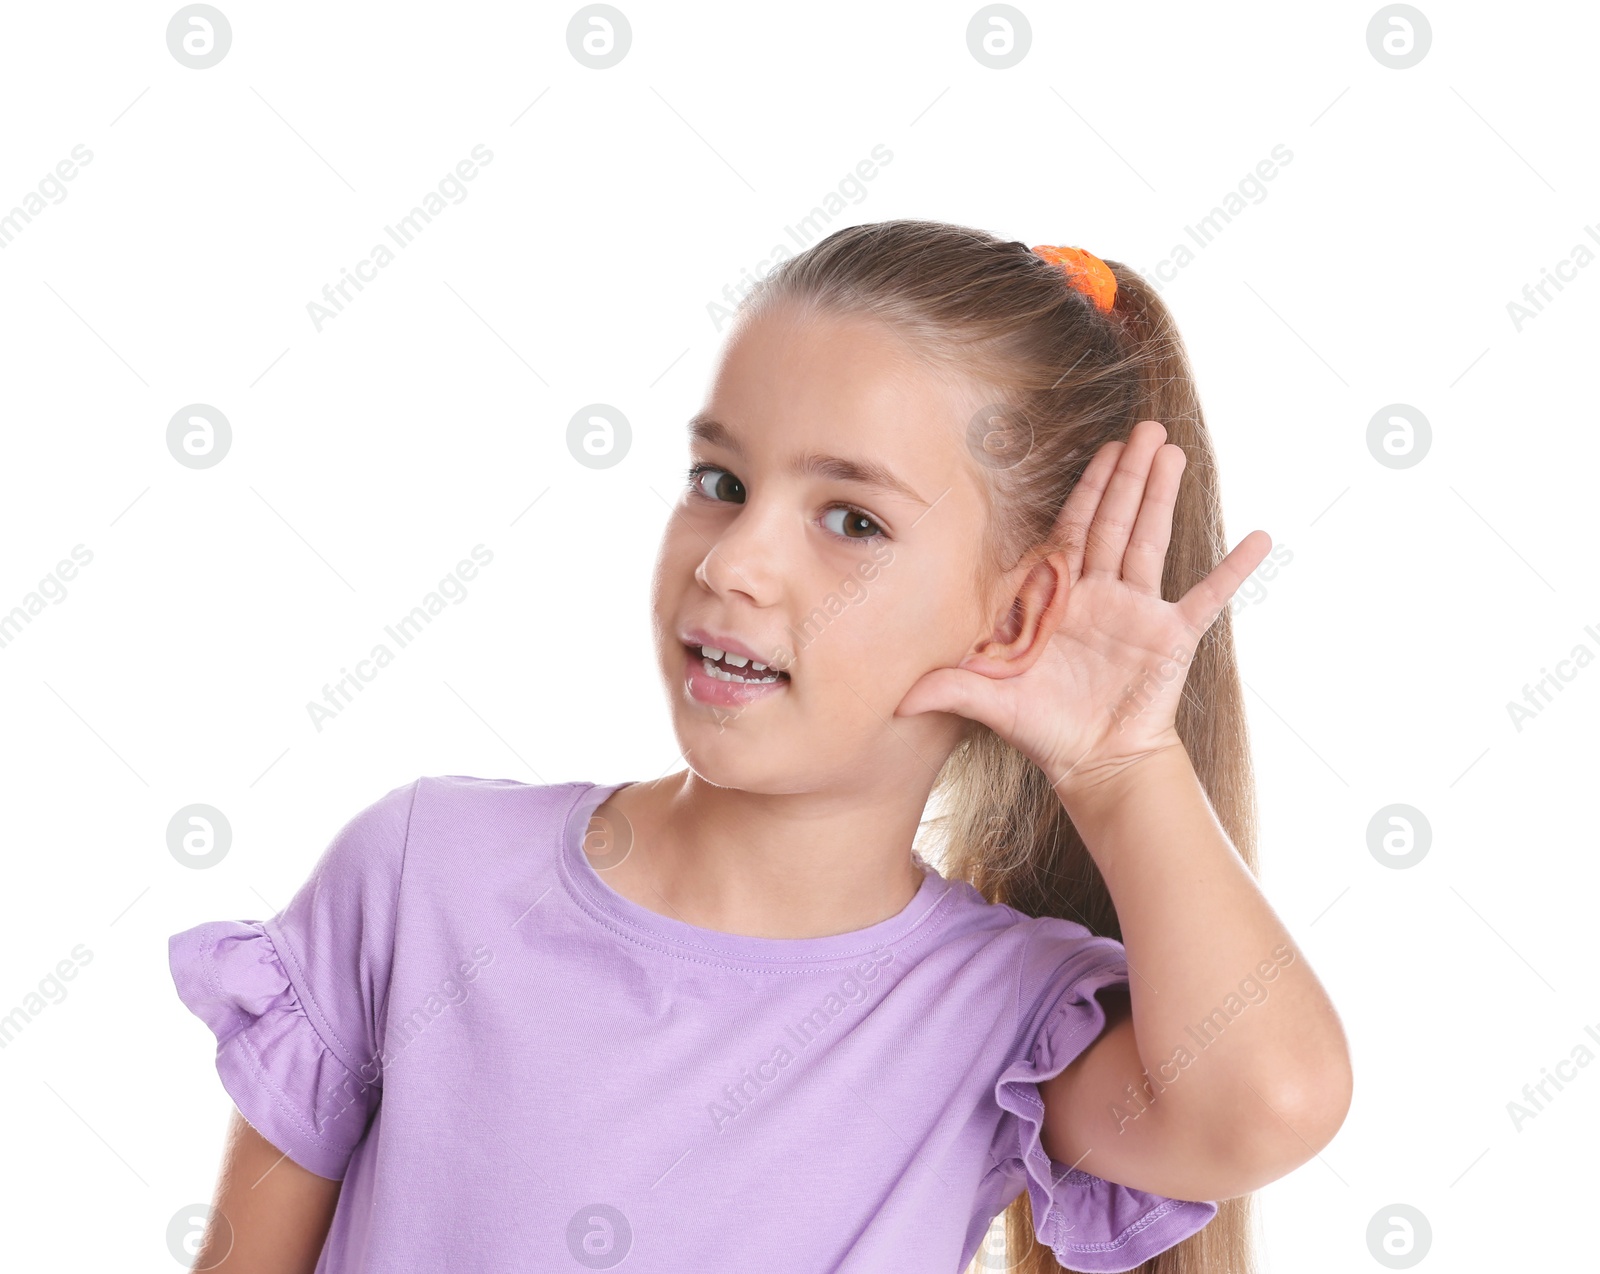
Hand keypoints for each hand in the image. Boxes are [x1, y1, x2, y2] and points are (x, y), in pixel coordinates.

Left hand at [894, 420, 1270, 793]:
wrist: (1093, 763)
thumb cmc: (1042, 727)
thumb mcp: (990, 702)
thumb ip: (948, 688)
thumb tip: (894, 697)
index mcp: (1059, 597)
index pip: (1071, 530)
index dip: (1085, 489)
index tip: (1099, 449)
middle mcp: (1100, 594)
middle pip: (1114, 521)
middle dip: (1127, 475)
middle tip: (1144, 427)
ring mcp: (1138, 611)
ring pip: (1150, 541)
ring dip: (1162, 496)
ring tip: (1174, 450)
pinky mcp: (1171, 637)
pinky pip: (1208, 598)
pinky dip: (1234, 571)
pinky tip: (1260, 538)